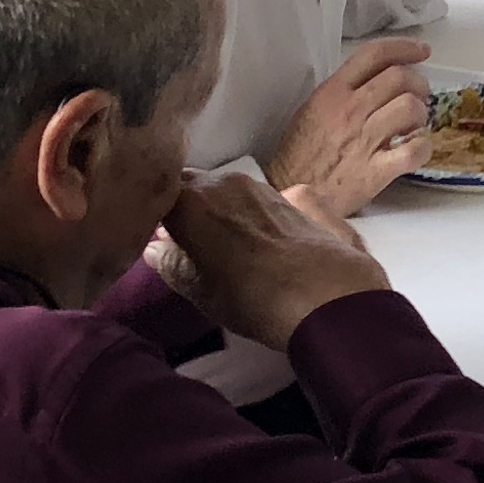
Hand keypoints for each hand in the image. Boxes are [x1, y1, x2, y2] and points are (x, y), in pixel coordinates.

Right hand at [159, 168, 394, 351]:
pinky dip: (256, 211)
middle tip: (188, 243)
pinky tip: (266, 237)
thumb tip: (157, 248)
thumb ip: (173, 265)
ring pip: (230, 190)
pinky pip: (265, 198)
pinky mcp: (300, 196)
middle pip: (194, 187)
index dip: (153, 214)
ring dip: (222, 209)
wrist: (330, 298)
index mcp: (191, 201)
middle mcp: (225, 182)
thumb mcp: (201, 291)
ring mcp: (264, 186)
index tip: (155, 237)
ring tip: (226, 244)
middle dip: (187, 209)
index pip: (157, 194)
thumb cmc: (252, 300)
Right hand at [271, 36, 433, 214]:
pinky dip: (422, 148)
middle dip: (419, 85)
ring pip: (410, 108)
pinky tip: (415, 150)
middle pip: (400, 77)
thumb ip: (343, 90)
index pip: (375, 54)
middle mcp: (350, 110)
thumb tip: (378, 79)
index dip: (404, 48)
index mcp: (333, 91)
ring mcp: (364, 139)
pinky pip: (413, 151)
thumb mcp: (313, 108)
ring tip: (413, 126)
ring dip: (420, 115)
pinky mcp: (375, 171)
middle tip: (418, 98)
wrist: (287, 194)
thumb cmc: (300, 153)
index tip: (422, 52)